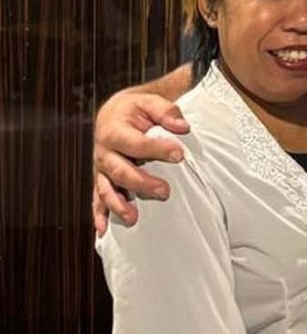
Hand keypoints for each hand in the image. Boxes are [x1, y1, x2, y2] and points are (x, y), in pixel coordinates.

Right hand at [92, 91, 188, 232]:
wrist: (113, 114)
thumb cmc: (136, 110)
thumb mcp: (150, 102)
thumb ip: (166, 111)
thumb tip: (182, 127)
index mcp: (114, 131)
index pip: (135, 143)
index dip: (157, 149)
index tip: (179, 155)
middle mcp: (104, 152)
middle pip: (120, 171)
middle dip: (142, 183)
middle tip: (165, 191)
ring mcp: (101, 169)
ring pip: (106, 189)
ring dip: (119, 205)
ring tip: (134, 218)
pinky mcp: (102, 180)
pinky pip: (97, 199)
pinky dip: (99, 215)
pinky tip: (103, 231)